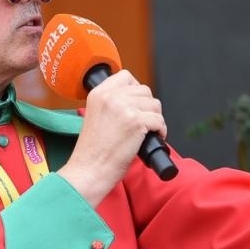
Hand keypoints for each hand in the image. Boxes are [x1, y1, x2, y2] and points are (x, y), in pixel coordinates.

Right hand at [58, 69, 166, 203]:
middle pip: (144, 90)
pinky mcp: (136, 122)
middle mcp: (110, 97)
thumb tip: (135, 101)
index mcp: (98, 94)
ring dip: (155, 118)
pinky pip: (159, 120)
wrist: (88, 171)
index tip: (136, 104)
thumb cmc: (91, 153)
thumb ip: (110, 105)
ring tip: (147, 132)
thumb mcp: (94, 117)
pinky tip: (153, 139)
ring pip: (155, 104)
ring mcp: (124, 108)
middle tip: (143, 122)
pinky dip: (161, 131)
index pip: (126, 77)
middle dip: (147, 106)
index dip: (135, 90)